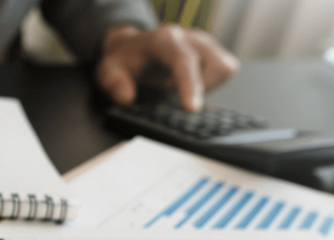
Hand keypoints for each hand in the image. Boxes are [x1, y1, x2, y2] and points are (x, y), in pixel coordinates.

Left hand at [97, 24, 239, 111]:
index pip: (184, 61)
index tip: (192, 109)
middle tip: (172, 92)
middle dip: (198, 88)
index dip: (190, 85)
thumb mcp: (107, 71)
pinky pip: (226, 71)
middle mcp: (188, 36)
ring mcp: (204, 42)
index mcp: (163, 39)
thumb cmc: (124, 60)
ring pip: (224, 69)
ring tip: (178, 86)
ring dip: (205, 86)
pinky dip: (210, 83)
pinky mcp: (213, 50)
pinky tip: (189, 83)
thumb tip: (127, 97)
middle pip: (214, 66)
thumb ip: (113, 83)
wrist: (132, 47)